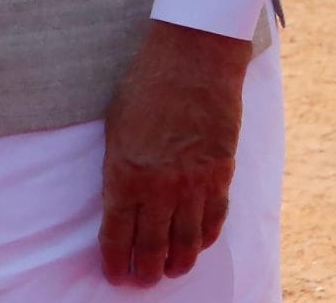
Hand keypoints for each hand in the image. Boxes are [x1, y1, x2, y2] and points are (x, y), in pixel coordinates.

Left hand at [99, 20, 248, 286]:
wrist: (194, 56)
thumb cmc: (147, 82)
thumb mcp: (116, 125)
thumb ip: (119, 166)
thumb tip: (121, 198)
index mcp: (124, 173)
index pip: (117, 234)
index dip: (114, 260)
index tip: (114, 274)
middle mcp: (159, 186)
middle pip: (151, 247)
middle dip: (145, 271)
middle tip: (142, 281)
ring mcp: (193, 182)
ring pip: (186, 241)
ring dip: (177, 263)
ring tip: (171, 272)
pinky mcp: (221, 173)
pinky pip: (214, 218)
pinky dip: (206, 237)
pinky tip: (198, 245)